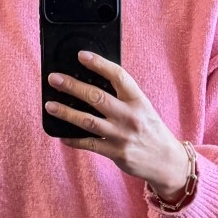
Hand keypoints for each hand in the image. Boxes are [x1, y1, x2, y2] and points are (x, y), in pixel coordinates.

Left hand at [45, 51, 189, 196]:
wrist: (167, 161)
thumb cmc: (152, 131)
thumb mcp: (144, 109)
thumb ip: (124, 97)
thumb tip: (94, 83)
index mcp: (138, 100)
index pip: (118, 76)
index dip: (99, 64)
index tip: (82, 56)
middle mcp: (130, 116)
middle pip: (97, 97)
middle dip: (73, 86)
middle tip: (54, 79)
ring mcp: (122, 135)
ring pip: (88, 121)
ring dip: (66, 112)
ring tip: (50, 105)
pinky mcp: (115, 153)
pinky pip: (89, 144)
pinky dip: (73, 139)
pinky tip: (61, 134)